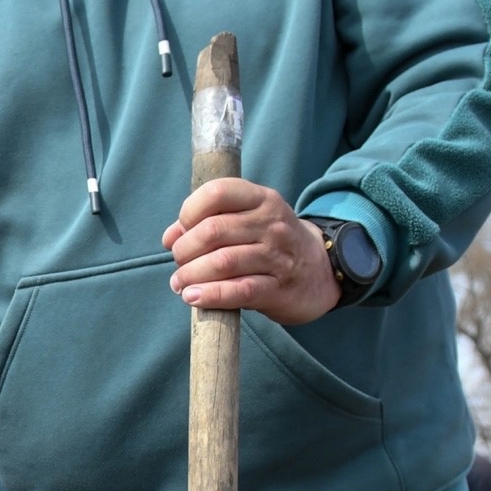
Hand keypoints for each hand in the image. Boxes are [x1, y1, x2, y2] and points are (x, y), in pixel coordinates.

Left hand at [164, 180, 339, 323]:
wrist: (320, 272)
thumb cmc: (270, 244)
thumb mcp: (247, 221)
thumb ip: (207, 222)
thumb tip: (170, 237)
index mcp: (261, 199)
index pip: (217, 192)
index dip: (188, 212)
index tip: (181, 232)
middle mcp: (271, 224)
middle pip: (213, 231)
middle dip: (185, 249)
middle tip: (179, 262)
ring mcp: (277, 256)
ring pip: (223, 262)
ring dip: (191, 274)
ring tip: (180, 283)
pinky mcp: (278, 289)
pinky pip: (239, 290)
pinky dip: (210, 295)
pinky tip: (193, 298)